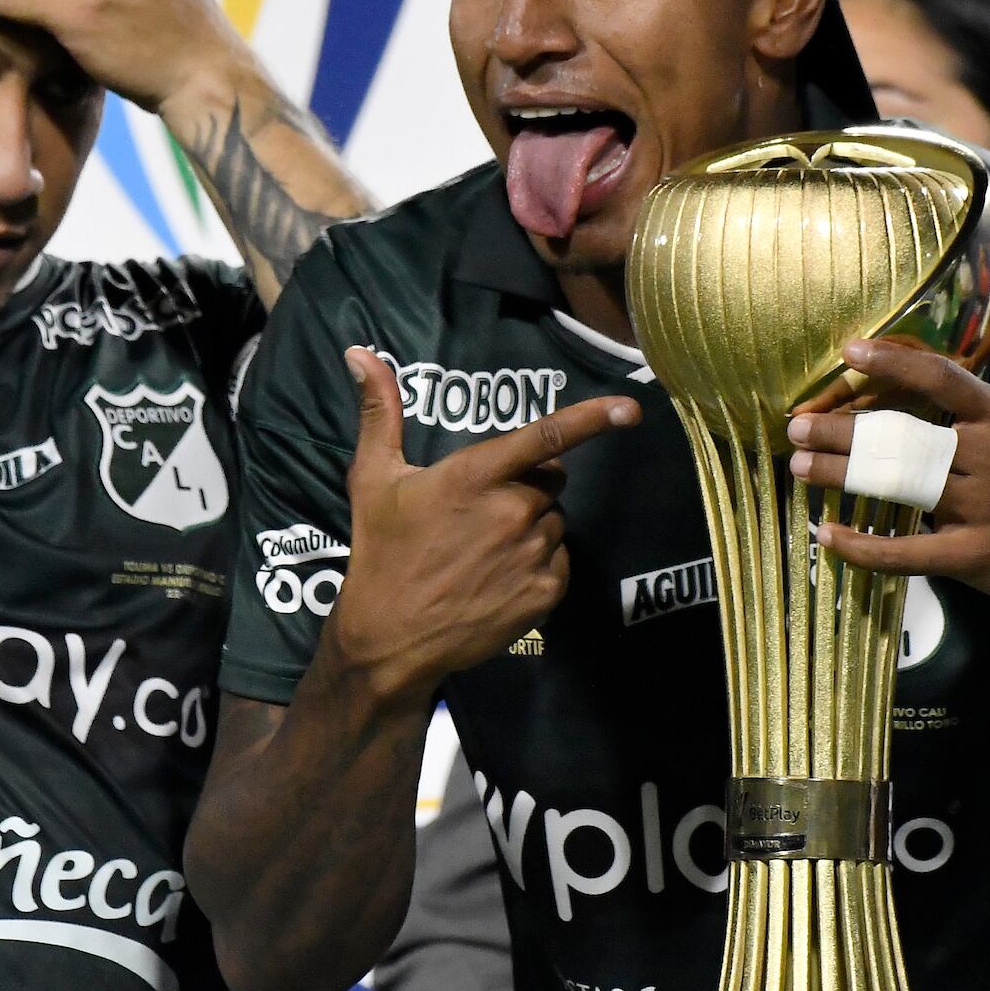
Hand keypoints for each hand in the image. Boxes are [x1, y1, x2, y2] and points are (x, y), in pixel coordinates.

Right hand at [327, 346, 639, 700]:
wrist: (391, 638)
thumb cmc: (381, 551)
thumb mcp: (373, 478)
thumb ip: (379, 412)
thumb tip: (359, 352)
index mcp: (475, 476)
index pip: (545, 437)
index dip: (593, 418)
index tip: (630, 408)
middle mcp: (512, 511)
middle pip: (550, 480)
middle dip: (527, 486)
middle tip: (483, 512)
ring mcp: (532, 554)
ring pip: (554, 521)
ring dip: (532, 526)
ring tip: (485, 550)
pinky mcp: (545, 592)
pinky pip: (560, 560)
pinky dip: (539, 563)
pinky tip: (500, 577)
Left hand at [785, 278, 989, 616]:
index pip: (943, 379)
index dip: (893, 363)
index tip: (848, 351)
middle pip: (906, 436)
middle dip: (845, 430)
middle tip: (794, 424)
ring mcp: (985, 509)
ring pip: (902, 487)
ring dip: (844, 477)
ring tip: (799, 468)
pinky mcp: (979, 557)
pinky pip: (911, 553)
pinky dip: (866, 548)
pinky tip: (829, 536)